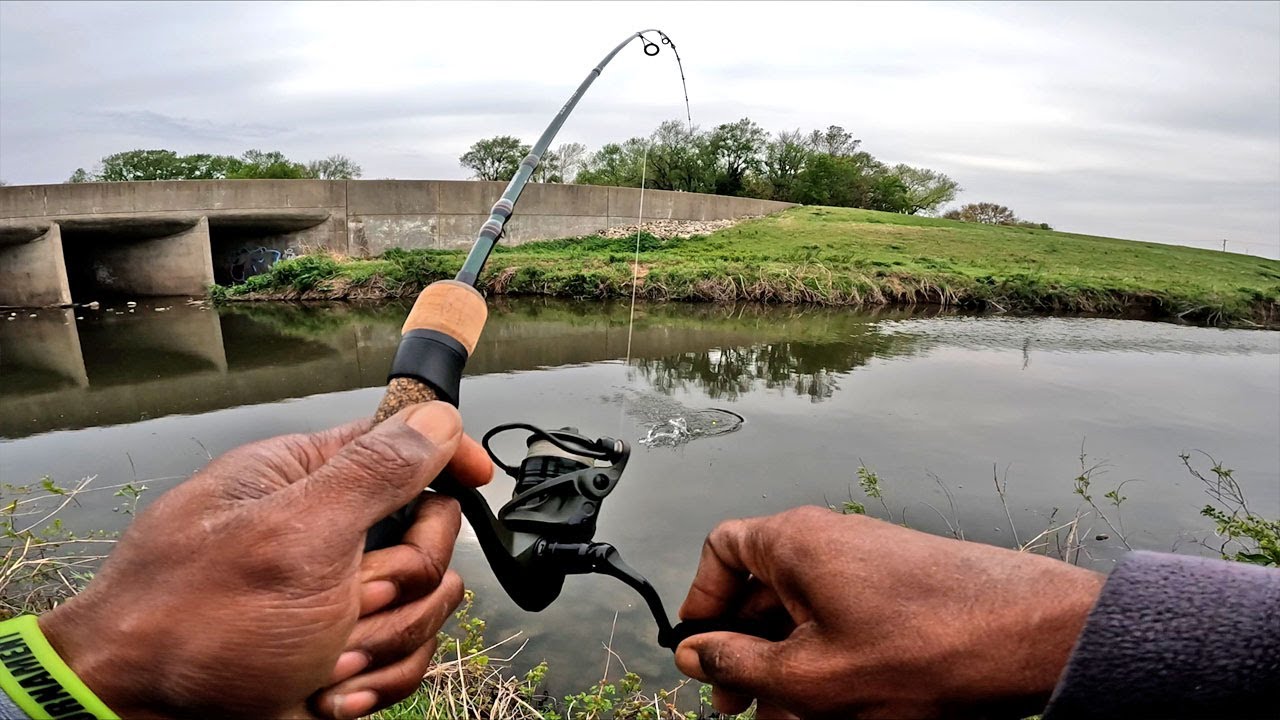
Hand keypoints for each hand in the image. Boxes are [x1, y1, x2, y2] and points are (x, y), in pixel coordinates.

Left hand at [38, 402, 492, 718]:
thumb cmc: (190, 624)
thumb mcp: (293, 537)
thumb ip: (374, 473)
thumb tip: (435, 419)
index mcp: (307, 480)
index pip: (402, 444)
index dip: (446, 458)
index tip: (478, 479)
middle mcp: (327, 532)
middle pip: (431, 533)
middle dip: (404, 580)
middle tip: (356, 600)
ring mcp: (339, 596)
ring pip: (428, 602)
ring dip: (385, 642)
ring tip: (325, 661)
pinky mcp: (346, 651)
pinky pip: (407, 657)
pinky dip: (378, 682)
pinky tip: (329, 694)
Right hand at [674, 506, 1104, 718]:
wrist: (1032, 636)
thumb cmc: (924, 650)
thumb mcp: (809, 677)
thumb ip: (738, 665)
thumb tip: (692, 653)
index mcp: (795, 542)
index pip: (722, 550)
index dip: (701, 602)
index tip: (697, 653)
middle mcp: (828, 541)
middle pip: (761, 589)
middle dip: (744, 652)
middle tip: (736, 707)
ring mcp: (868, 562)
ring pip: (804, 615)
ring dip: (786, 668)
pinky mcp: (900, 588)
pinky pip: (843, 622)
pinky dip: (826, 662)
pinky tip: (831, 710)